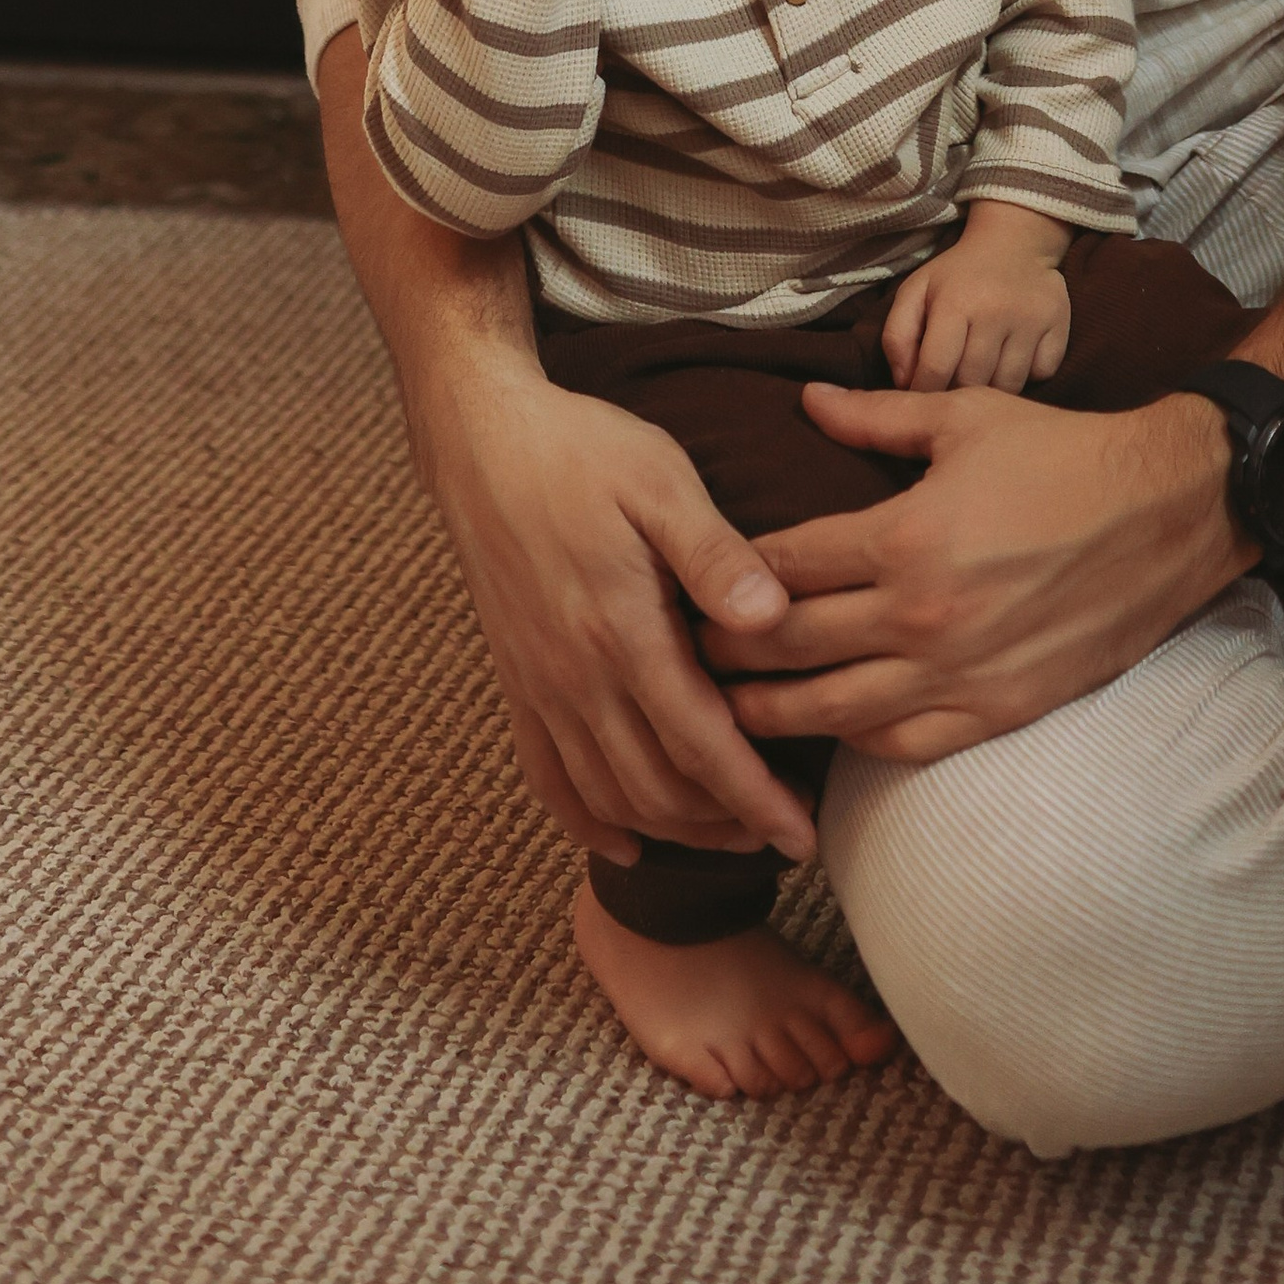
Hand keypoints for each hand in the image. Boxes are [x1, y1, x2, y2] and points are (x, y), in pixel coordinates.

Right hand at [415, 352, 818, 864]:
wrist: (482, 441)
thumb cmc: (582, 451)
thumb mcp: (661, 480)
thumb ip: (716, 555)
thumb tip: (774, 617)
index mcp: (622, 631)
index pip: (701, 745)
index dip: (755, 799)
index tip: (801, 836)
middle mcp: (575, 676)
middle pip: (657, 789)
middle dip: (723, 825)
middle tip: (781, 835)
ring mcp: (539, 685)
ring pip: (606, 795)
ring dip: (669, 829)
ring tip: (727, 836)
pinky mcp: (516, 680)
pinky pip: (546, 777)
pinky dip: (586, 820)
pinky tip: (625, 842)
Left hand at [700, 382, 1250, 763]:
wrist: (1168, 512)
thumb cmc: (1064, 453)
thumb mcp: (966, 417)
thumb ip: (876, 416)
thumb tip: (805, 401)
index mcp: (905, 535)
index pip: (782, 567)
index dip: (725, 576)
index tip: (689, 582)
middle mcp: (922, 615)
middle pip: (788, 648)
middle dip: (725, 652)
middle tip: (680, 653)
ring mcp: (959, 672)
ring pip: (830, 712)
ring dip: (770, 713)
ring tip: (725, 711)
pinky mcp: (996, 710)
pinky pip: (899, 744)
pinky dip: (851, 741)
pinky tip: (824, 729)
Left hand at [882, 202, 1071, 392]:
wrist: (1015, 242)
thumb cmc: (958, 275)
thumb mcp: (915, 292)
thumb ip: (897, 336)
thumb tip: (904, 383)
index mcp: (955, 302)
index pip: (935, 370)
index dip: (923, 391)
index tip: (922, 395)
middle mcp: (996, 311)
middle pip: (972, 382)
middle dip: (956, 392)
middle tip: (952, 386)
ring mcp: (1032, 320)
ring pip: (1008, 386)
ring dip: (992, 389)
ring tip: (982, 374)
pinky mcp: (1059, 325)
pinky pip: (1041, 375)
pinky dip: (1027, 376)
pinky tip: (1014, 359)